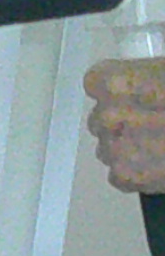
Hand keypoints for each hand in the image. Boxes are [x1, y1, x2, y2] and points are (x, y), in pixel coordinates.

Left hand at [85, 57, 164, 193]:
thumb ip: (146, 78)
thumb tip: (141, 88)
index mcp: (117, 82)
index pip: (98, 83)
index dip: (120, 88)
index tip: (136, 91)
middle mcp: (108, 116)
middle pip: (103, 117)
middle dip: (125, 118)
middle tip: (157, 119)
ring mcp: (115, 149)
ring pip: (110, 146)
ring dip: (130, 144)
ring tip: (163, 141)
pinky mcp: (126, 177)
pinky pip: (121, 173)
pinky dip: (138, 169)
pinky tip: (162, 160)